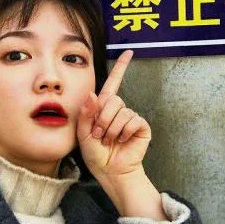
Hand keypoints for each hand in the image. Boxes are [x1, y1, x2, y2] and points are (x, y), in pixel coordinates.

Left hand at [77, 50, 150, 178]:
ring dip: (112, 129)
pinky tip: (122, 141)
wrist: (110, 171)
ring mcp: (130, 117)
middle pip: (113, 99)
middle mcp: (118, 109)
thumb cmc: (95, 153)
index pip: (113, 83)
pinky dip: (124, 132)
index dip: (121, 68)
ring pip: (122, 111)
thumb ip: (86, 114)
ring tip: (110, 141)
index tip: (129, 52)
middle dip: (103, 119)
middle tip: (100, 135)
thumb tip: (92, 94)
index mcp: (103, 108)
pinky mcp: (140, 126)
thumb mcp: (83, 133)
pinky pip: (133, 120)